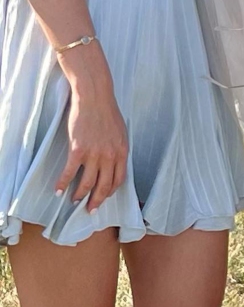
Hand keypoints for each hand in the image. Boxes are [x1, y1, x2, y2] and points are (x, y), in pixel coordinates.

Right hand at [56, 70, 128, 212]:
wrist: (94, 96)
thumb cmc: (107, 111)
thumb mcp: (120, 132)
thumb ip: (117, 148)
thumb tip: (113, 163)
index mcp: (122, 151)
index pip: (118, 180)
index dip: (110, 192)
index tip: (103, 198)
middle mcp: (110, 156)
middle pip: (103, 186)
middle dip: (96, 201)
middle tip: (89, 210)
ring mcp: (94, 154)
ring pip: (86, 184)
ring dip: (79, 195)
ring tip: (74, 201)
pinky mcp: (78, 150)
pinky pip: (69, 173)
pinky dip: (62, 184)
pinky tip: (58, 190)